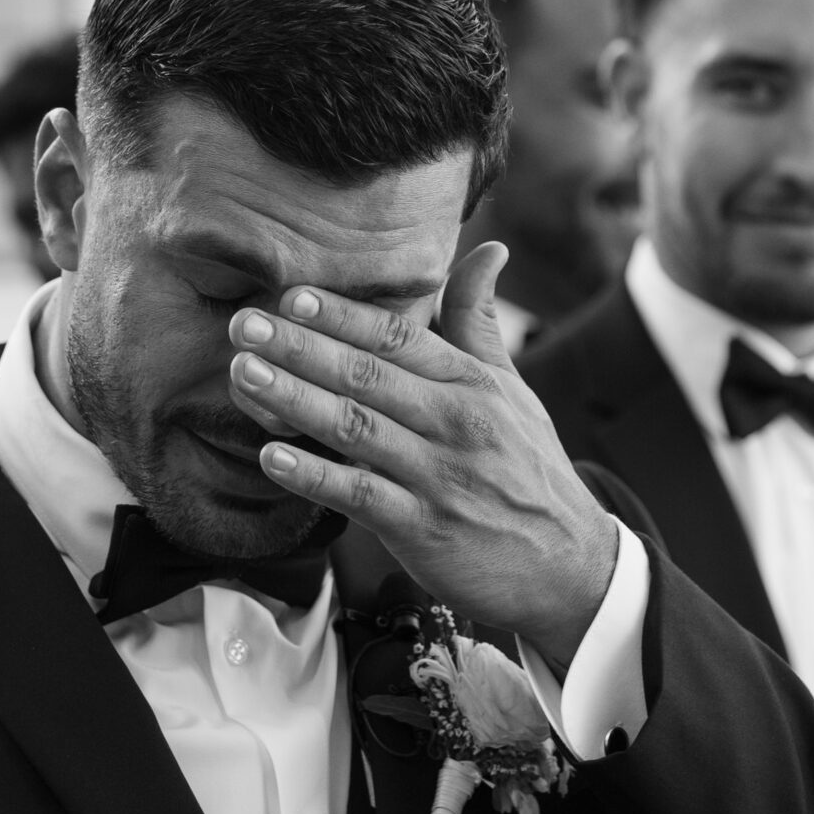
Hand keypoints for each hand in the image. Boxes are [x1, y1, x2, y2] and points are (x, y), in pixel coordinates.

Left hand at [227, 242, 617, 669]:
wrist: (570, 565)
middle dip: (301, 346)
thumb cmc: (528, 468)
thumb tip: (489, 248)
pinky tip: (272, 457)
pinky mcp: (425, 529)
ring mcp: (439, 476)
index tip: (290, 294)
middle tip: (243, 323)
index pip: (399, 336)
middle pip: (368, 374)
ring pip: (357, 428)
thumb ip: (480, 321)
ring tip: (245, 374)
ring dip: (296, 399)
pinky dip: (315, 476)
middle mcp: (455, 421)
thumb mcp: (512, 388)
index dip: (342, 314)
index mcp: (471, 383)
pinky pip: (361, 495)